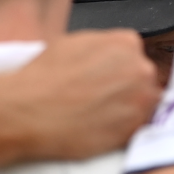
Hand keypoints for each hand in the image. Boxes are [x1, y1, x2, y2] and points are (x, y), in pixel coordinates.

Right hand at [9, 28, 161, 160]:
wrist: (29, 112)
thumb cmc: (44, 77)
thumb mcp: (73, 42)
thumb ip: (102, 47)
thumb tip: (108, 56)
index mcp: (126, 43)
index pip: (134, 56)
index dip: (118, 70)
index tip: (105, 81)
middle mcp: (141, 69)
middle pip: (143, 80)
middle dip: (126, 89)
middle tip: (100, 100)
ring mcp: (141, 101)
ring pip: (144, 105)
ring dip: (127, 110)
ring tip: (100, 116)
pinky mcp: (134, 130)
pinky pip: (138, 129)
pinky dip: (123, 130)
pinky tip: (101, 129)